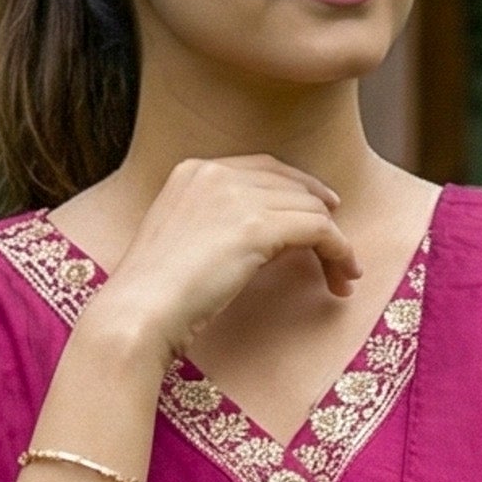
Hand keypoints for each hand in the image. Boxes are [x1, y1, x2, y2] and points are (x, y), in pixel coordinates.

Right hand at [93, 155, 357, 368]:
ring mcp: (237, 196)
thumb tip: (261, 239)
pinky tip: (344, 276)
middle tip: (340, 249)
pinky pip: (319, 231)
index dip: (300, 189)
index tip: (323, 209)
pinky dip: (339, 252)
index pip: (265, 169)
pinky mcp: (257, 227)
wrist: (138, 312)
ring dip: (335, 244)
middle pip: (292, 186)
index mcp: (194, 170)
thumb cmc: (152, 296)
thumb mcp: (181, 241)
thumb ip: (216, 225)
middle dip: (322, 217)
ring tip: (343, 277)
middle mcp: (216, 172)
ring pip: (311, 209)